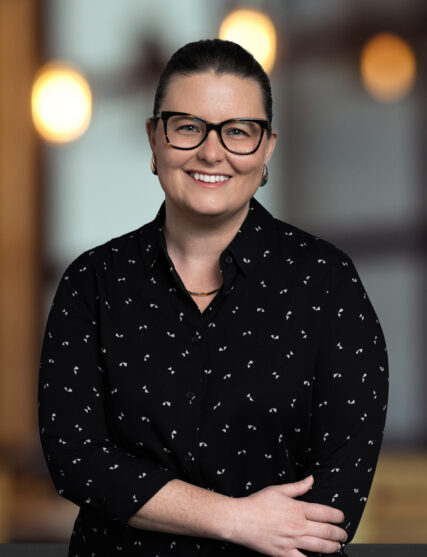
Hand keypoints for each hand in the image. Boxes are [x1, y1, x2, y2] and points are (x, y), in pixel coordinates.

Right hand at [227, 475, 346, 555]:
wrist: (240, 519)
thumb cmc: (258, 503)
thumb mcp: (278, 490)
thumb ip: (298, 486)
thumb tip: (311, 479)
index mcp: (298, 508)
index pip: (325, 513)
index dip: (337, 516)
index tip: (341, 517)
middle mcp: (298, 525)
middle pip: (326, 531)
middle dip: (338, 533)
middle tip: (343, 534)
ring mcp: (292, 541)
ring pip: (319, 546)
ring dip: (332, 546)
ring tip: (337, 546)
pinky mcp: (284, 553)